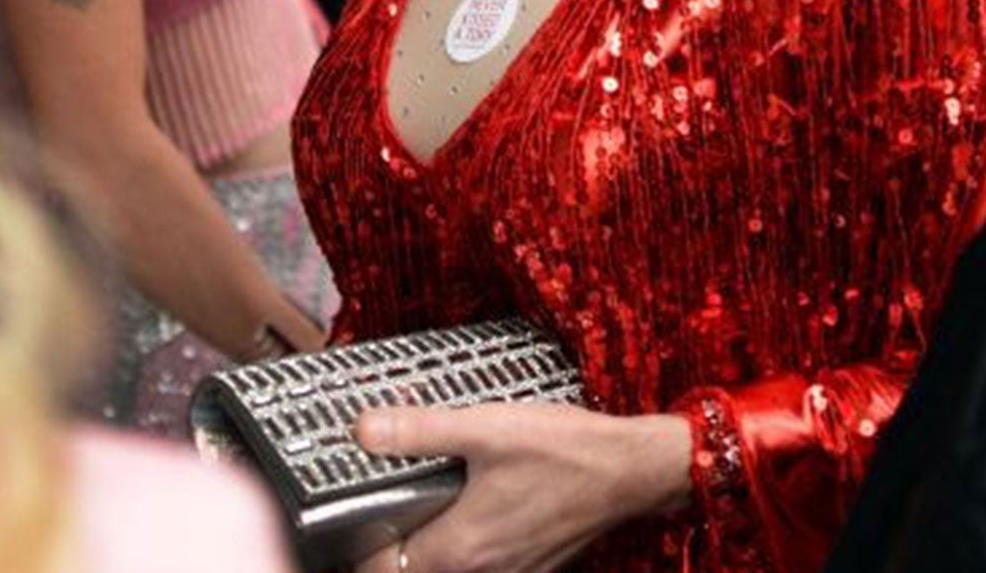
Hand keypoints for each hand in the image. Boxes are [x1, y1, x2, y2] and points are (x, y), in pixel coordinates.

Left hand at [350, 403, 690, 572]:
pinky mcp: (535, 563)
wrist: (632, 470)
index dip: (360, 546)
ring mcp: (513, 572)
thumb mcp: (483, 427)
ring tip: (423, 499)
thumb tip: (362, 429)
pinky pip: (486, 563)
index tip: (353, 510)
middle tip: (383, 501)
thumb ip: (418, 430)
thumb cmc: (562, 450)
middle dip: (391, 546)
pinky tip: (475, 501)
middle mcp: (483, 572)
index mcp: (459, 549)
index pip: (383, 570)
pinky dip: (468, 542)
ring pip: (451, 569)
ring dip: (431, 544)